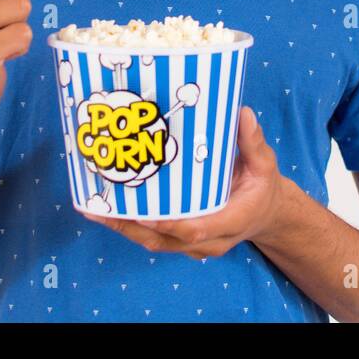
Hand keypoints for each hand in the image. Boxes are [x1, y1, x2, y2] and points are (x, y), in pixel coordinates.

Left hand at [80, 106, 286, 257]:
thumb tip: (242, 113)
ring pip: (153, 242)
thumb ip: (253, 142)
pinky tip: (106, 209)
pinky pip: (153, 237)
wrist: (265, 215)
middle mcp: (208, 240)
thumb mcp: (265, 164)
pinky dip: (129, 225)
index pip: (195, 230)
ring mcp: (193, 245)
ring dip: (122, 228)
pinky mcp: (182, 241)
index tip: (142, 210)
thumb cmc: (261, 188)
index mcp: (230, 221)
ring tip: (93, 208)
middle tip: (99, 207)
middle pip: (163, 241)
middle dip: (130, 226)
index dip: (167, 223)